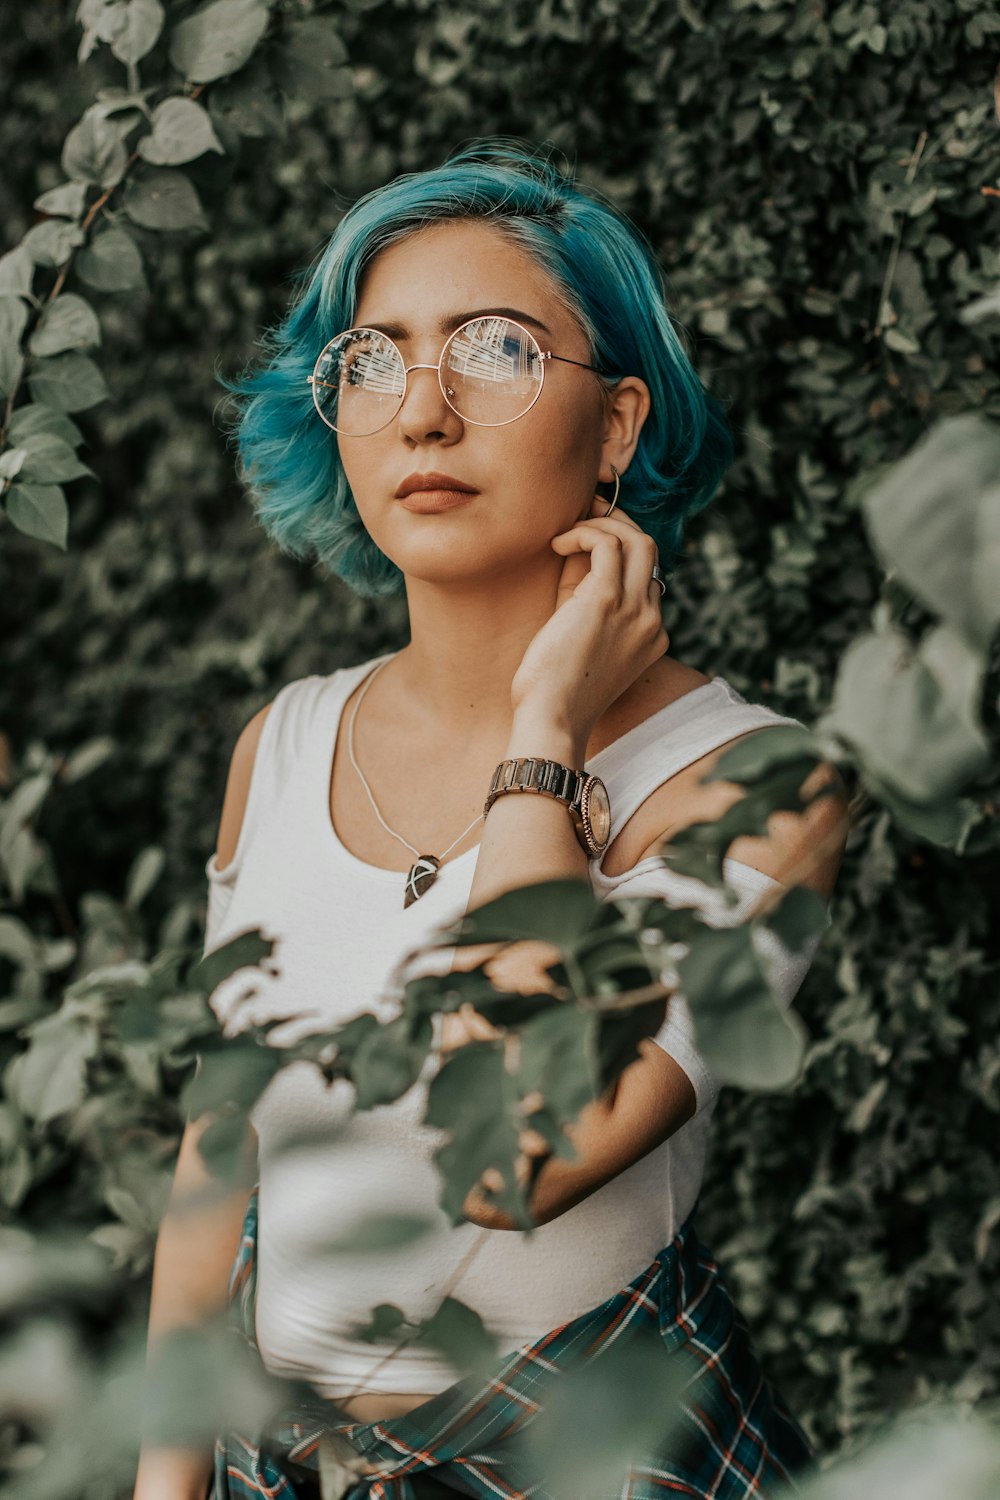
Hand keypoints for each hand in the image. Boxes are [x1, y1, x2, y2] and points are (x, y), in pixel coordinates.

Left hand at [510, 496, 668, 741]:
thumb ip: (585, 597)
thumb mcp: (580, 637)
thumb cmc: (554, 688)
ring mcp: (635, 611)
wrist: (552, 720)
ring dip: (600, 525)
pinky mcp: (607, 601)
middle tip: (583, 520)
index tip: (587, 543)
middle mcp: (653, 621)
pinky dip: (582, 534)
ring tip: (568, 533)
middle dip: (617, 525)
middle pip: (650, 550)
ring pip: (637, 539)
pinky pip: (605, 544)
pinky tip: (556, 544)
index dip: (617, 552)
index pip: (647, 576)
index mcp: (652, 636)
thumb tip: (576, 549)